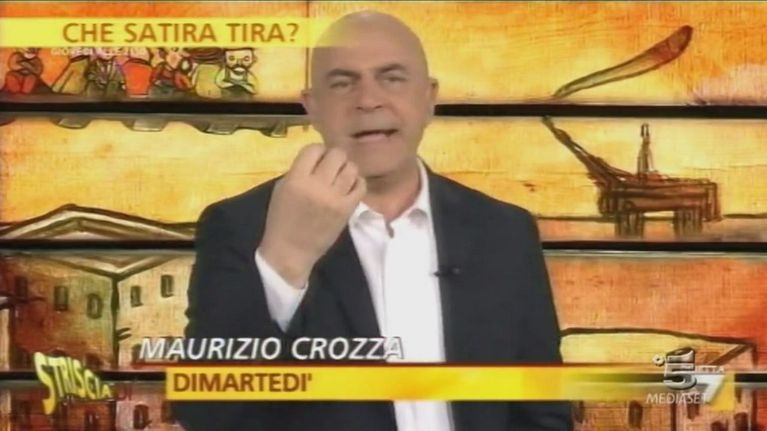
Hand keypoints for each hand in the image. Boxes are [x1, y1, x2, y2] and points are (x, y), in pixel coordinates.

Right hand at [259, 144, 365, 287]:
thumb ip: (299, 171)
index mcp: (297, 179)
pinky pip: (361, 186)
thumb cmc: (281, 220)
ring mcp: (335, 198)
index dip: (317, 151)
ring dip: (347, 169)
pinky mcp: (347, 210)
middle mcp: (317, 186)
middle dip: (334, 157)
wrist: (291, 251)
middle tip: (331, 166)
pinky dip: (357, 182)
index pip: (314, 149)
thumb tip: (317, 159)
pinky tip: (350, 186)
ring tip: (341, 176)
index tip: (317, 159)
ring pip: (351, 168)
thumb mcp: (282, 189)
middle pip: (337, 155)